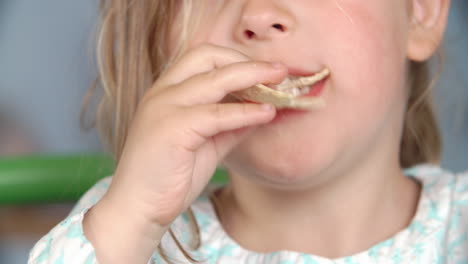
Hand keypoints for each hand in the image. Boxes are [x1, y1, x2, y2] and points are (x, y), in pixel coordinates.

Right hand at [102, 44, 285, 225]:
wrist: (138, 209)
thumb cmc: (169, 178)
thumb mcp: (206, 145)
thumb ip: (230, 126)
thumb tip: (261, 112)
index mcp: (166, 92)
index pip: (203, 57)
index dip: (237, 59)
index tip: (265, 71)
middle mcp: (162, 92)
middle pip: (208, 56)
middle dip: (247, 60)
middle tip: (278, 70)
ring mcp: (164, 107)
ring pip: (216, 79)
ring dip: (253, 77)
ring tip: (280, 82)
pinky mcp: (171, 129)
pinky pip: (217, 114)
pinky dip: (246, 112)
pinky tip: (266, 113)